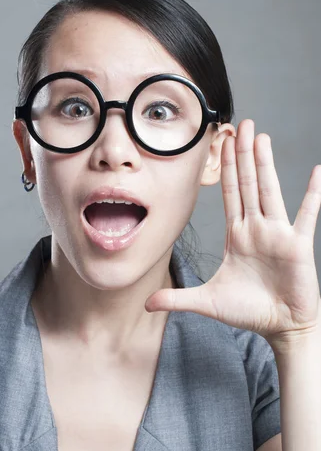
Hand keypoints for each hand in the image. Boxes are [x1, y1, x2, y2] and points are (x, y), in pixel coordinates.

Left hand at [145, 119, 320, 346]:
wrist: (280, 326)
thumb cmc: (247, 311)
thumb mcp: (207, 302)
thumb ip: (177, 299)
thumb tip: (147, 304)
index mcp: (237, 235)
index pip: (229, 194)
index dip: (225, 168)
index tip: (222, 143)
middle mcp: (256, 229)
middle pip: (248, 184)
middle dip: (243, 154)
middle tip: (241, 124)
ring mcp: (277, 235)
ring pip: (269, 191)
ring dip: (265, 164)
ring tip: (261, 137)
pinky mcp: (296, 246)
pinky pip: (306, 215)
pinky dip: (312, 195)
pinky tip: (316, 173)